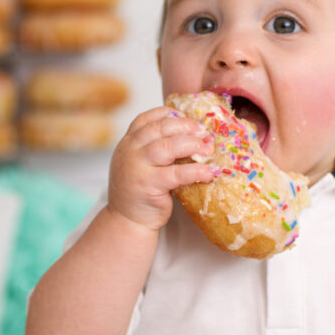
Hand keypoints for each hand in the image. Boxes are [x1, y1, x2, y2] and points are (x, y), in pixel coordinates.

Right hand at [106, 106, 216, 230]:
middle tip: (203, 131)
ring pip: (167, 146)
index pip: (145, 119)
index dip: (166, 114)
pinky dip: (195, 171)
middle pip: (159, 129)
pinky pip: (176, 174)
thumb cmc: (139, 191)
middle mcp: (130, 151)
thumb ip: (153, 148)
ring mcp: (137, 167)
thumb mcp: (139, 163)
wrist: (126, 220)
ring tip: (208, 149)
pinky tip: (208, 172)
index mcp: (128, 143)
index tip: (185, 115)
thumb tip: (189, 135)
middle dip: (185, 127)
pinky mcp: (148, 185)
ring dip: (192, 145)